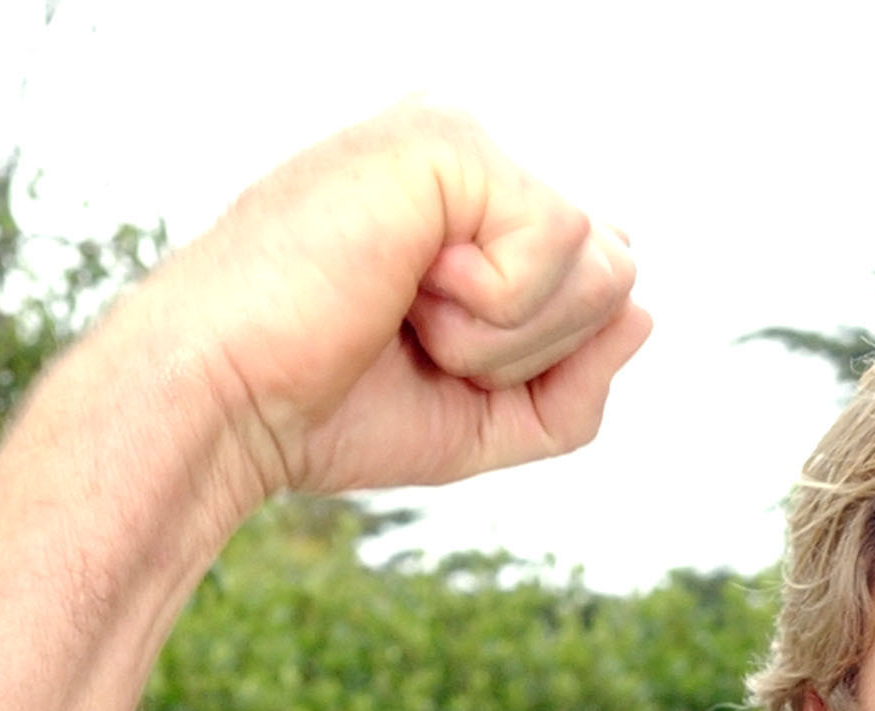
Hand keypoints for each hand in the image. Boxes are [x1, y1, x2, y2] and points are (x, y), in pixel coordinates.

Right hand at [121, 104, 652, 510]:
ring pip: (607, 262)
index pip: (597, 279)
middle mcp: (471, 151)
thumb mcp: (488, 416)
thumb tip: (647, 310)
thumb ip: (578, 378)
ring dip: (510, 335)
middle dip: (536, 350)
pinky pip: (564, 237)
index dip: (539, 358)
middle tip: (416, 338)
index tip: (425, 353)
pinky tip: (408, 284)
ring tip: (407, 310)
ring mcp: (460, 131)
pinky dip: (495, 305)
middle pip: (619, 271)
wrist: (227, 402)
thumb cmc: (331, 406)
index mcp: (473, 202)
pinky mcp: (451, 134)